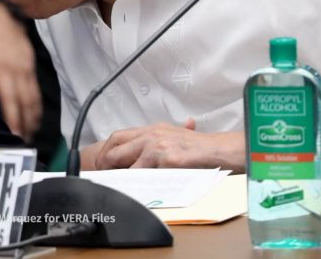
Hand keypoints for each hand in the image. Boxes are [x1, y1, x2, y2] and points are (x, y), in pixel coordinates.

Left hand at [0, 0, 41, 141]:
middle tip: (13, 141)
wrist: (3, 15)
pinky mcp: (29, 69)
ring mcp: (19, 70)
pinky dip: (36, 110)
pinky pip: (34, 92)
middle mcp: (4, 70)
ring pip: (25, 100)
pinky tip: (35, 123)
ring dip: (27, 121)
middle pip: (11, 101)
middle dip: (14, 123)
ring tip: (25, 139)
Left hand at [82, 119, 244, 171]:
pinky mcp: (167, 160)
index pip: (118, 137)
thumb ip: (158, 141)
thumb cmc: (200, 147)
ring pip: (127, 163)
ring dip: (119, 176)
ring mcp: (158, 147)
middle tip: (101, 176)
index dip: (106, 150)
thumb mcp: (175, 136)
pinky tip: (133, 191)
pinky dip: (136, 184)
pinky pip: (145, 175)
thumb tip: (141, 156)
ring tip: (114, 186)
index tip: (100, 163)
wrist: (220, 150)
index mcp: (152, 129)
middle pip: (116, 148)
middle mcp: (151, 135)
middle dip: (105, 164)